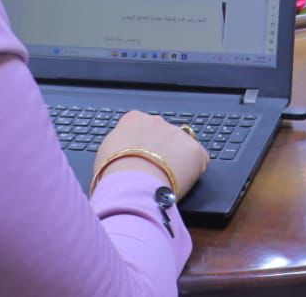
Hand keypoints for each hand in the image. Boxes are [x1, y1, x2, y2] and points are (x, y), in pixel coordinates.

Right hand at [94, 110, 208, 197]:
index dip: (142, 145)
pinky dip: (193, 171)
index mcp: (133, 119)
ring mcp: (178, 134)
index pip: (141, 127)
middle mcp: (157, 121)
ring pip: (181, 146)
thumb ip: (118, 145)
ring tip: (166, 179)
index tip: (140, 158)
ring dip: (176, 159)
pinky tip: (181, 183)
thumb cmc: (114, 173)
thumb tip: (123, 151)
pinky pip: (199, 160)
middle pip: (163, 134)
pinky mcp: (195, 151)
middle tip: (154, 171)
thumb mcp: (105, 152)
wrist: (131, 185)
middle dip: (161, 150)